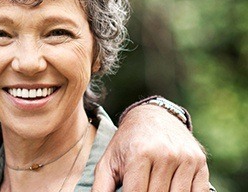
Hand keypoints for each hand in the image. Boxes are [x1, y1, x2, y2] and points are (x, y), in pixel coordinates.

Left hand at [92, 104, 209, 191]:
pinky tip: (170, 189)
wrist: (153, 116)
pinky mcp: (200, 162)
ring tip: (152, 187)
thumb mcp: (108, 161)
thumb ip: (101, 187)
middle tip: (142, 189)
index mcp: (139, 153)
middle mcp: (165, 154)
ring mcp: (185, 158)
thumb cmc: (127, 142)